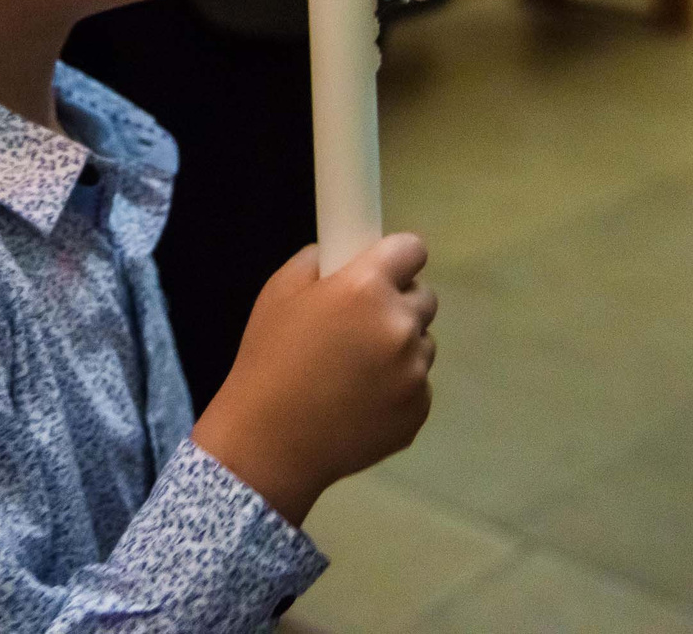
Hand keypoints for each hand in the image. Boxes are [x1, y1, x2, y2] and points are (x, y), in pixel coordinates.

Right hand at [191, 234, 438, 526]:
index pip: (412, 249)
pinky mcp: (418, 412)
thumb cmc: (268, 359)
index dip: (397, 258)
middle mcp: (400, 326)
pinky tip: (359, 402)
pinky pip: (417, 387)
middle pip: (424, 299)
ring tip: (355, 371)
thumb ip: (317, 261)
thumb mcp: (278, 293)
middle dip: (398, 304)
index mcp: (367, 288)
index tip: (382, 271)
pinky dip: (397, 389)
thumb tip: (342, 256)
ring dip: (399, 348)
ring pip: (422, 345)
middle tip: (361, 324)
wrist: (269, 442)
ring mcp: (414, 373)